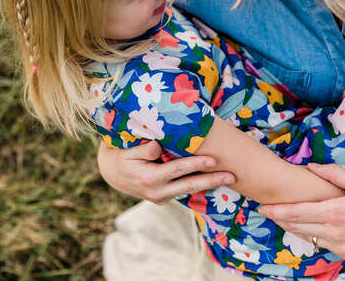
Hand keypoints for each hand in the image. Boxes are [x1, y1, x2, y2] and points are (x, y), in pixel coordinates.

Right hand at [97, 140, 235, 204]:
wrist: (112, 174)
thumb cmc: (121, 156)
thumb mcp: (128, 152)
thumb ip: (144, 150)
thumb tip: (158, 146)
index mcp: (150, 179)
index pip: (179, 170)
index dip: (197, 164)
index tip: (214, 160)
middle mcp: (157, 192)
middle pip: (190, 185)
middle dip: (213, 180)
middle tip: (232, 177)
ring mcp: (161, 198)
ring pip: (189, 190)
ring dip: (209, 184)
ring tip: (229, 179)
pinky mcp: (164, 198)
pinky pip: (184, 190)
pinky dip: (198, 184)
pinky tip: (213, 179)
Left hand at [257, 164, 344, 262]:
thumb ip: (333, 174)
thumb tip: (310, 167)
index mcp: (336, 212)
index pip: (296, 213)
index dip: (276, 211)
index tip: (262, 207)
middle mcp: (336, 233)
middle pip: (297, 228)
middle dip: (280, 220)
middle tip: (268, 211)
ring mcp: (343, 248)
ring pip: (309, 239)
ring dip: (295, 230)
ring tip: (285, 219)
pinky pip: (325, 247)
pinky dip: (315, 237)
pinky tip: (312, 228)